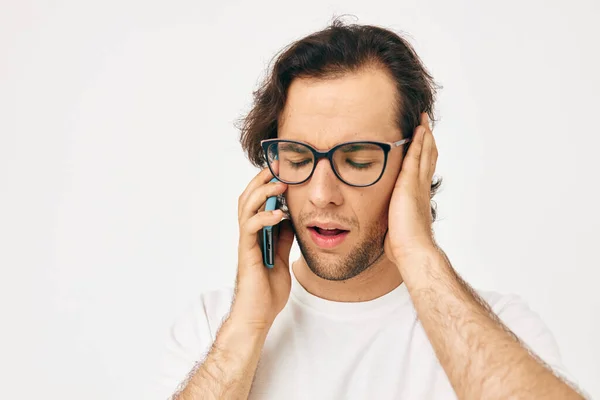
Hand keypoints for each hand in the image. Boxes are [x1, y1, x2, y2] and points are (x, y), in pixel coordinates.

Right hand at [230, 167, 294, 331]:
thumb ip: (284, 238)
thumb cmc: (268, 290)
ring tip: (280, 184)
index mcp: (257, 234)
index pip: (258, 201)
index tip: (283, 169)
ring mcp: (246, 243)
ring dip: (263, 193)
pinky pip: (251, 228)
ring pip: (246, 208)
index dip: (268, 184)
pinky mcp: (246, 253)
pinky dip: (264, 217)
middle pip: (248, 197)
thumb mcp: (283, 258)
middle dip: (262, 180)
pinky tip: (279, 214)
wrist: (258, 315)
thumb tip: (293, 219)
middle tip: (278, 166)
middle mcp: (249, 234)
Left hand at [384, 113, 438, 267]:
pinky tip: (418, 131)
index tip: (422, 143)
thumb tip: (386, 224)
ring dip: (424, 136)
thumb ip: (392, 219)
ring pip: (424, 154)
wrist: (412, 250)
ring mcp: (418, 185)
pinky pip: (416, 158)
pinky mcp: (410, 184)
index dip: (423, 156)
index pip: (422, 171)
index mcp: (417, 197)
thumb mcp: (395, 226)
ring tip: (423, 121)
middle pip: (427, 158)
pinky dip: (418, 143)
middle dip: (426, 141)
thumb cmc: (403, 244)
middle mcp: (421, 188)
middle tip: (426, 124)